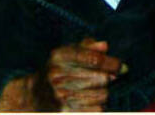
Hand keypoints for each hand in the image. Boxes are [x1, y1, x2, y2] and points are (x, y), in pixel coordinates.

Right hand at [0, 38, 124, 111]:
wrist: (32, 97)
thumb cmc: (55, 70)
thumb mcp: (66, 53)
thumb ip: (87, 47)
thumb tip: (105, 46)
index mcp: (59, 56)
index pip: (93, 59)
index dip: (112, 63)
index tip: (122, 66)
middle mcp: (57, 75)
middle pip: (101, 78)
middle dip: (109, 78)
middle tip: (109, 78)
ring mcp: (60, 96)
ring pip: (101, 95)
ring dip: (103, 93)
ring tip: (95, 89)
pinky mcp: (64, 112)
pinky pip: (97, 110)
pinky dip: (99, 106)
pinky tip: (90, 101)